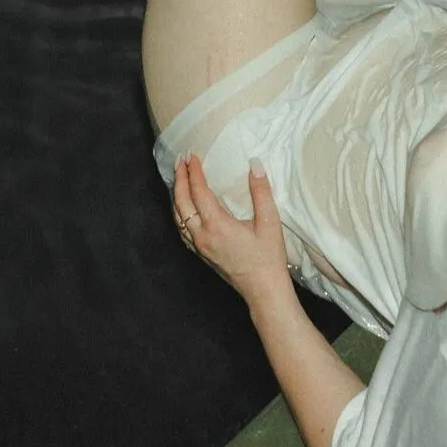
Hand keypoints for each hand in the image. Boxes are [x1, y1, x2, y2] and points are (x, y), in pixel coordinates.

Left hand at [173, 153, 292, 303]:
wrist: (264, 290)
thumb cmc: (268, 258)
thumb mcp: (269, 222)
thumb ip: (261, 191)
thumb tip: (255, 165)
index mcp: (217, 225)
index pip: (198, 192)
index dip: (194, 172)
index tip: (192, 156)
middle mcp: (202, 235)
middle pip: (182, 202)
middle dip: (179, 179)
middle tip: (180, 161)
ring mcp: (200, 246)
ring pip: (177, 217)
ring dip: (177, 196)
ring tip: (179, 180)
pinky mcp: (202, 254)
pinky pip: (182, 230)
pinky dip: (179, 214)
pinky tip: (184, 209)